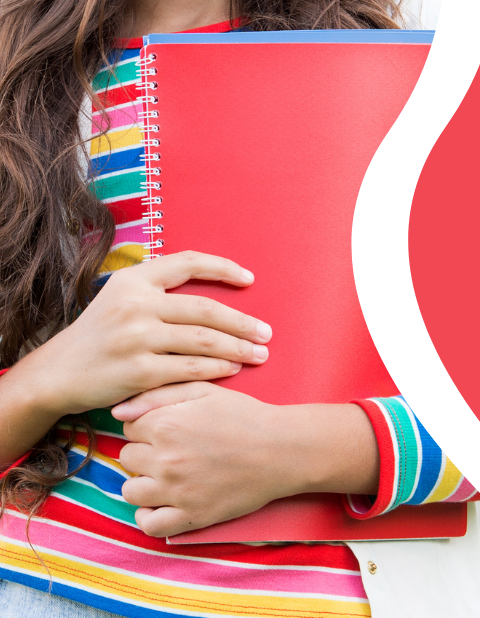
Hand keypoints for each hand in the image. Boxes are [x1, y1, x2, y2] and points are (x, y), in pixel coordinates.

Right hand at [20, 251, 271, 419]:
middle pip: (206, 309)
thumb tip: (212, 282)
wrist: (56, 374)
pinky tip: (232, 370)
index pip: (189, 262)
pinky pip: (189, 368)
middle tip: (266, 333)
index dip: (224, 268)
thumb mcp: (121, 296)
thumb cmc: (99, 333)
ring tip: (258, 353)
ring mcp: (136, 338)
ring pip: (203, 340)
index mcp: (134, 279)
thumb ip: (158, 287)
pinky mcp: (137, 371)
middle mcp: (136, 304)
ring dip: (237, 348)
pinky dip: (216, 369)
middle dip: (242, 323)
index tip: (249, 279)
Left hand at [114, 383, 378, 536]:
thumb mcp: (206, 391)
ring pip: (131, 491)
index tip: (167, 425)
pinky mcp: (189, 517)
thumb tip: (117, 410)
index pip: (129, 428)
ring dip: (144, 482)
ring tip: (167, 474)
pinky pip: (149, 524)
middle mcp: (164, 460)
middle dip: (146, 451)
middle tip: (172, 447)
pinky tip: (164, 502)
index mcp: (166, 425)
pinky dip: (150, 515)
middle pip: (128, 458)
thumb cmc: (245, 416)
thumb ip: (159, 395)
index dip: (148, 424)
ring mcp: (175, 492)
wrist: (282, 449)